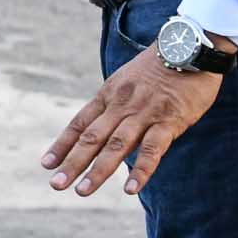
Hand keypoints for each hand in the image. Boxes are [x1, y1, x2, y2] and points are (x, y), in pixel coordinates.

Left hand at [43, 46, 225, 196]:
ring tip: (82, 191)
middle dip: (72, 163)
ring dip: (98, 170)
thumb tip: (104, 127)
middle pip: (92, 138)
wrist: (190, 46)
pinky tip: (130, 189)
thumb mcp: (127, 80)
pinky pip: (152, 149)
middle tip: (56, 184)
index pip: (79, 124)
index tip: (46, 164)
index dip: (62, 144)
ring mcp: (144, 113)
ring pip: (116, 146)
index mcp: (109, 95)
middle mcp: (121, 105)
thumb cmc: (160, 66)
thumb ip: (115, 103)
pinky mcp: (169, 121)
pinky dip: (141, 170)